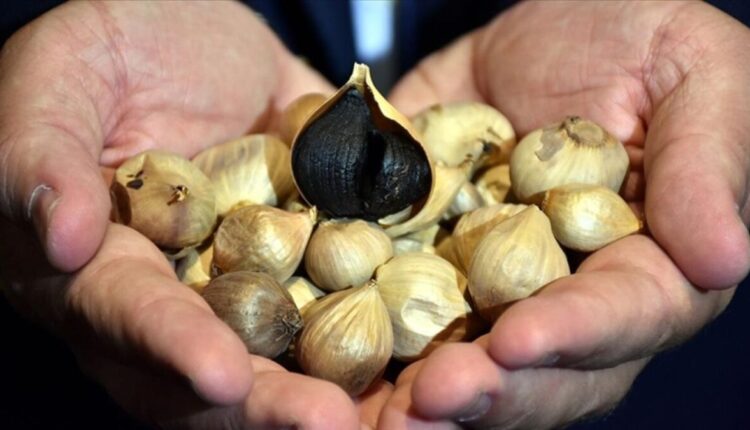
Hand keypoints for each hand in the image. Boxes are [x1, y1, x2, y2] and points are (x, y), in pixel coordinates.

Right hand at [0, 1, 383, 427]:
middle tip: (327, 425)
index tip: (221, 375)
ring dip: (338, 391)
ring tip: (398, 414)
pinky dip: (389, 335)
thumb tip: (57, 238)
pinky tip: (431, 358)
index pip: (130, 315)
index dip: (172, 348)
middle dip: (270, 404)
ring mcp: (255, 282)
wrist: (206, 33)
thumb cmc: (116, 44)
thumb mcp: (64, 71)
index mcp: (104, 263)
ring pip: (290, 354)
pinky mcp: (315, 257)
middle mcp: (182, 294)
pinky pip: (350, 302)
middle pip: (218, 366)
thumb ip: (40, 148)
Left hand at [381, 1, 748, 427]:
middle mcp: (568, 292)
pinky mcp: (435, 258)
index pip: (621, 315)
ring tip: (378, 413)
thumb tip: (722, 259)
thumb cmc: (646, 40)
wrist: (554, 22)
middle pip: (539, 369)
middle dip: (488, 390)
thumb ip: (705, 166)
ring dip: (422, 394)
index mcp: (647, 262)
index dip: (575, 334)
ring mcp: (496, 284)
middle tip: (432, 399)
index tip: (519, 341)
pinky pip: (400, 306)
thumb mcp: (698, 76)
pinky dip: (368, 340)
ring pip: (467, 359)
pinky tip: (328, 364)